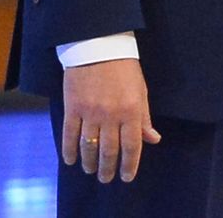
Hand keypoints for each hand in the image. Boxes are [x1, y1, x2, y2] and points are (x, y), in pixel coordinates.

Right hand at [62, 59, 161, 183]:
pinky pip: (70, 134)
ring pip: (89, 146)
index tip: (126, 177)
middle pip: (109, 151)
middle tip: (105, 178)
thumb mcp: (140, 91)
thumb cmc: (123, 67)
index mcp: (131, 112)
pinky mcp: (73, 106)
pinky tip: (70, 160)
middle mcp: (111, 115)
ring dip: (90, 162)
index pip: (132, 147)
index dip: (129, 165)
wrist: (97, 45)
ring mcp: (90, 112)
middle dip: (108, 168)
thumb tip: (153, 139)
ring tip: (90, 170)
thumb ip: (144, 117)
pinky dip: (69, 150)